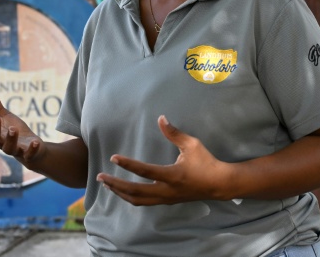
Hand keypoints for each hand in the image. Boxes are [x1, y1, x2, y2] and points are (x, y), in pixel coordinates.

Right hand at [0, 86, 45, 167]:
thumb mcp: (4, 116)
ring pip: (9, 148)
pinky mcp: (29, 154)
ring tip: (13, 128)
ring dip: (11, 139)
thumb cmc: (14, 131)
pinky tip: (35, 142)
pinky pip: (29, 154)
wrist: (33, 149)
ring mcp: (15, 150)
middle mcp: (2, 143)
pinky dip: (31, 149)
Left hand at [97, 116, 230, 205]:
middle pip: (134, 192)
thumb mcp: (192, 145)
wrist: (219, 184)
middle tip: (100, 176)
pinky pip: (144, 202)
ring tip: (107, 184)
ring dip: (120, 193)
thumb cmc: (206, 162)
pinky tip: (124, 191)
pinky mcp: (167, 201)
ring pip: (137, 200)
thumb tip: (161, 118)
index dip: (127, 164)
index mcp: (172, 176)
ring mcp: (166, 199)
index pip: (144, 171)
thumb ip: (174, 133)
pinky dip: (130, 197)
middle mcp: (166, 191)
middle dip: (115, 185)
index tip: (113, 158)